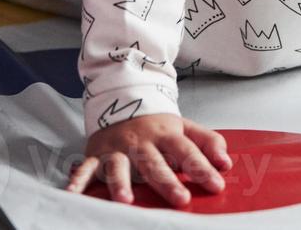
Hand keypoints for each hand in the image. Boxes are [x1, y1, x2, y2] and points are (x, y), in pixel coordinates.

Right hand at [64, 113, 230, 206]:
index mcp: (166, 135)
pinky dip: (78, 180)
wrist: (122, 99)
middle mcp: (141, 142)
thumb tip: (226, 163)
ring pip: (118, 166)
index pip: (187, 151)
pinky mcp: (96, 154)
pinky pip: (85, 167)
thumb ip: (207, 143)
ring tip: (126, 200)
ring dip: (121, 182)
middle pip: (154, 163)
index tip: (216, 184)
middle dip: (167, 182)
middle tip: (181, 199)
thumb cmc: (157, 124)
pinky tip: (73, 194)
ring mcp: (117, 148)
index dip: (202, 167)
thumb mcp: (185, 127)